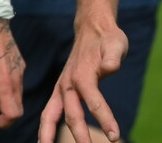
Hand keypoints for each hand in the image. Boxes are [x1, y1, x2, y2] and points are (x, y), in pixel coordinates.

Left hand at [0, 18, 23, 128]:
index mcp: (4, 83)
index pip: (13, 113)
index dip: (3, 122)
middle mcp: (16, 79)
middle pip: (17, 108)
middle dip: (3, 114)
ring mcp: (20, 71)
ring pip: (18, 96)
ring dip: (5, 101)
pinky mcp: (20, 64)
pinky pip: (18, 84)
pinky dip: (8, 90)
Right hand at [39, 21, 126, 142]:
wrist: (92, 29)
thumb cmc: (107, 39)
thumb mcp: (116, 43)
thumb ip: (113, 56)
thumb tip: (111, 66)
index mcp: (82, 74)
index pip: (93, 101)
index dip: (104, 119)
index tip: (114, 136)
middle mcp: (68, 83)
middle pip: (71, 114)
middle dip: (80, 136)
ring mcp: (62, 88)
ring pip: (50, 114)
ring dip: (49, 134)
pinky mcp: (61, 91)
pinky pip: (50, 111)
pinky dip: (46, 127)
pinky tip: (46, 141)